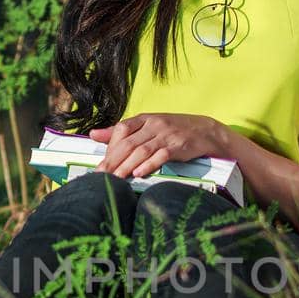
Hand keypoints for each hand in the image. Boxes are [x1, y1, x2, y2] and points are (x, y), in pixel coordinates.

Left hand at [88, 113, 223, 179]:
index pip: (121, 130)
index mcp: (144, 119)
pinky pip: (161, 156)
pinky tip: (138, 173)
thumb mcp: (147, 127)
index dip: (109, 147)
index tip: (100, 165)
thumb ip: (120, 132)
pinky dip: (148, 165)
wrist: (206, 131)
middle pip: (128, 143)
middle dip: (113, 161)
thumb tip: (93, 135)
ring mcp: (166, 135)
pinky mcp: (178, 146)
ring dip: (126, 166)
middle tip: (101, 176)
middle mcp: (154, 125)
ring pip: (141, 151)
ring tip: (115, 179)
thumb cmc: (173, 131)